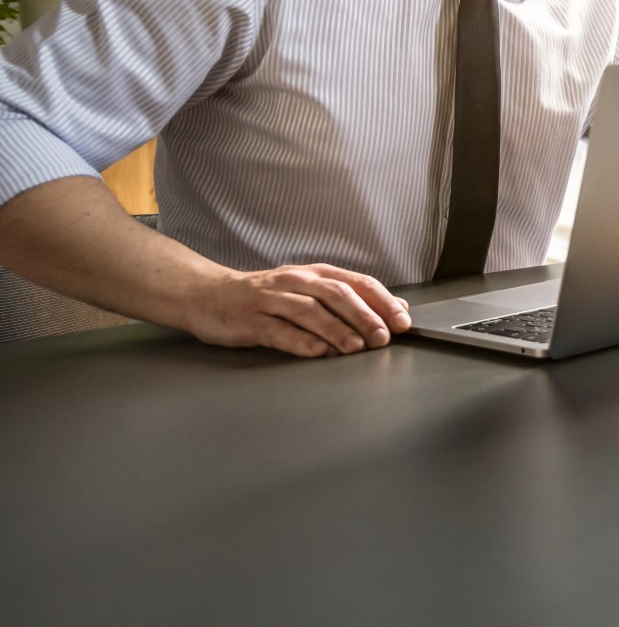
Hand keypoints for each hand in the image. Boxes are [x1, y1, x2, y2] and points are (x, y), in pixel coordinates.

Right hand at [189, 263, 412, 358]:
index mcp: (315, 274)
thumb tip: (393, 310)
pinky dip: (300, 341)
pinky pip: (278, 330)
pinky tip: (317, 352)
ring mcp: (271, 299)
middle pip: (337, 294)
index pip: (357, 283)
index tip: (402, 321)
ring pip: (310, 311)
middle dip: (364, 316)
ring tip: (356, 347)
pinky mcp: (249, 319)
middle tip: (383, 337)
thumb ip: (346, 299)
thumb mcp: (307, 291)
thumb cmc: (265, 297)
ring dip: (336, 329)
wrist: (208, 294)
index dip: (382, 301)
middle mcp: (296, 281)